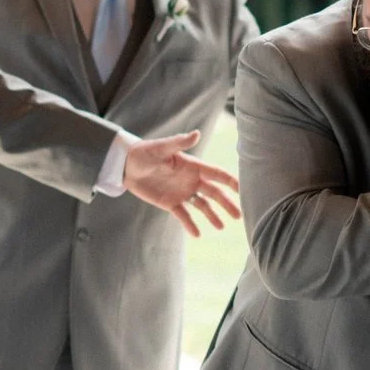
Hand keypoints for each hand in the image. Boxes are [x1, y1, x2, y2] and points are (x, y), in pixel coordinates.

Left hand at [127, 129, 241, 237]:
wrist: (126, 165)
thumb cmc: (144, 152)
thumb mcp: (161, 148)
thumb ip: (179, 143)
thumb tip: (197, 134)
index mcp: (193, 166)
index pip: (217, 174)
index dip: (231, 181)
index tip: (243, 190)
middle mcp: (191, 180)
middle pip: (214, 193)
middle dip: (227, 204)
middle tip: (239, 216)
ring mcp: (182, 192)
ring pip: (202, 206)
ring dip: (212, 216)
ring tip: (221, 227)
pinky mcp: (170, 203)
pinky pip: (184, 215)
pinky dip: (190, 225)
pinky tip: (197, 235)